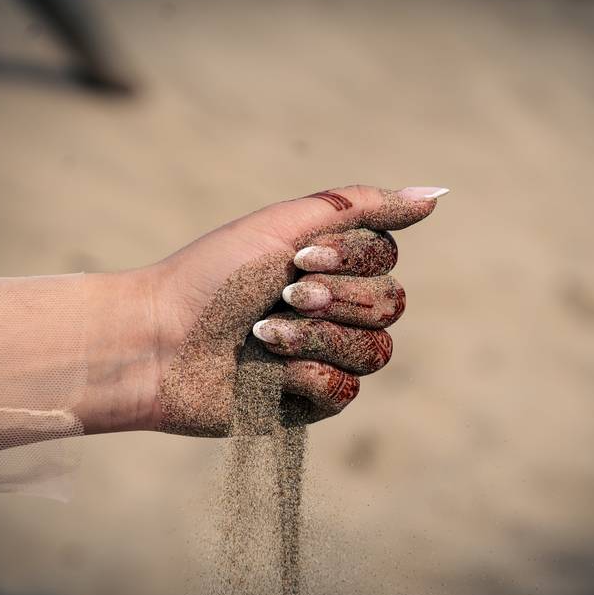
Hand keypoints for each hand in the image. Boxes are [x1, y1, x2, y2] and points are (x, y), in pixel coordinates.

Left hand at [78, 185, 444, 435]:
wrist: (158, 341)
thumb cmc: (212, 277)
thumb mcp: (283, 226)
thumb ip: (359, 207)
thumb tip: (435, 194)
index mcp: (331, 265)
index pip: (387, 259)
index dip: (352, 260)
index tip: (299, 257)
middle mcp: (337, 309)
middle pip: (391, 305)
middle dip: (336, 299)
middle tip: (283, 295)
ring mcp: (328, 355)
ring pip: (376, 351)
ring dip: (317, 338)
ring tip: (263, 335)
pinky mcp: (313, 400)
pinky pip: (346, 390)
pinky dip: (308, 376)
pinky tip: (269, 372)